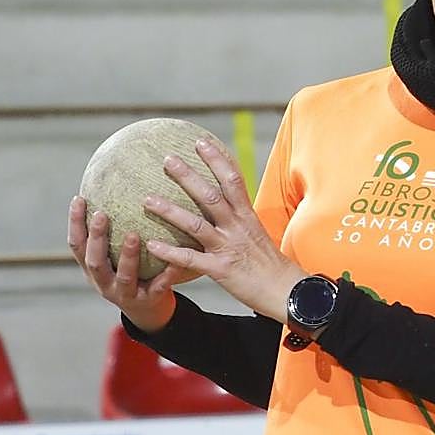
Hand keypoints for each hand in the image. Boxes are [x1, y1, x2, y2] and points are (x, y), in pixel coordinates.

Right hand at [68, 196, 178, 332]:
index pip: (77, 245)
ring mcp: (126, 294)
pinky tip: (176, 260)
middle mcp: (104, 283)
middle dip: (96, 238)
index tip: (79, 198)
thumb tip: (118, 181)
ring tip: (133, 235)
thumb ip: (114, 228)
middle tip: (101, 214)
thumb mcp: (115, 254)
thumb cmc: (133, 272)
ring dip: (127, 256)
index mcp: (94, 268)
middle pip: (94, 261)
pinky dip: (167, 273)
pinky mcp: (149, 301)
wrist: (149, 312)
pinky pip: (159, 287)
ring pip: (124, 276)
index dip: (75, 224)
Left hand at [142, 137, 306, 322]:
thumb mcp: (256, 233)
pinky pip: (190, 259)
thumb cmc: (270, 264)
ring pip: (196, 224)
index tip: (200, 142)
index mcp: (247, 216)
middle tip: (167, 159)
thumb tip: (225, 205)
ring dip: (170, 211)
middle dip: (188, 176)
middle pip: (211, 195)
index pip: (233, 180)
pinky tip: (152, 245)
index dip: (217, 160)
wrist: (286, 291)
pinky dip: (170, 252)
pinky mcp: (220, 270)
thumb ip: (239, 219)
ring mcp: (228, 247)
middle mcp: (237, 227)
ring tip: (147, 200)